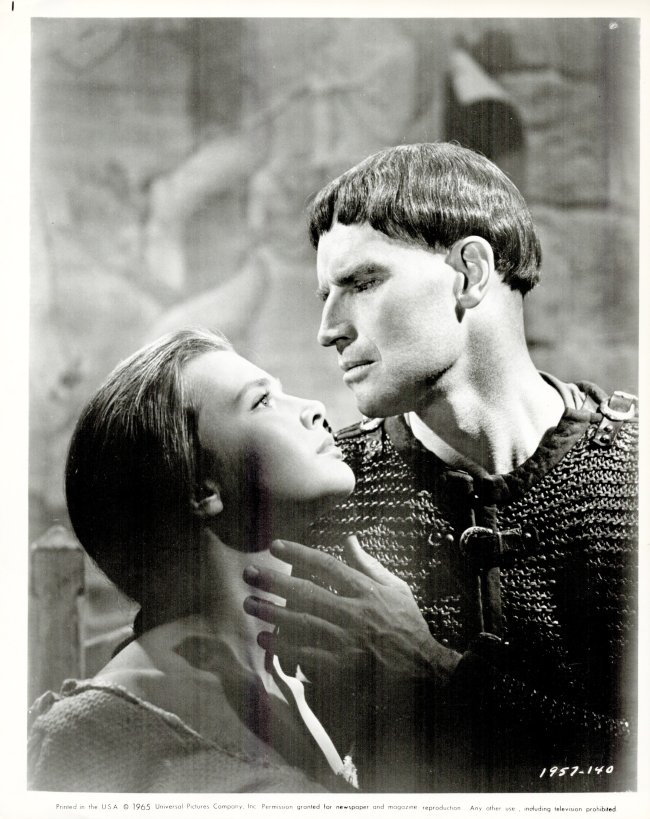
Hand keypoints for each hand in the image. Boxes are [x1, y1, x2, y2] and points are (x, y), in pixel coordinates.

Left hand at [243, 536, 460, 694]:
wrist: (424, 668)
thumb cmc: (408, 624)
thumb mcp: (395, 587)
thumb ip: (368, 564)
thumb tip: (348, 538)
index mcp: (366, 591)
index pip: (326, 566)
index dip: (299, 554)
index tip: (275, 546)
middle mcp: (353, 613)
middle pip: (306, 592)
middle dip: (275, 582)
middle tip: (249, 574)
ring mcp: (346, 641)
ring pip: (301, 623)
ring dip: (272, 613)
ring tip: (249, 604)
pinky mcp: (342, 667)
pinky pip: (307, 654)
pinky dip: (284, 647)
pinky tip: (265, 639)